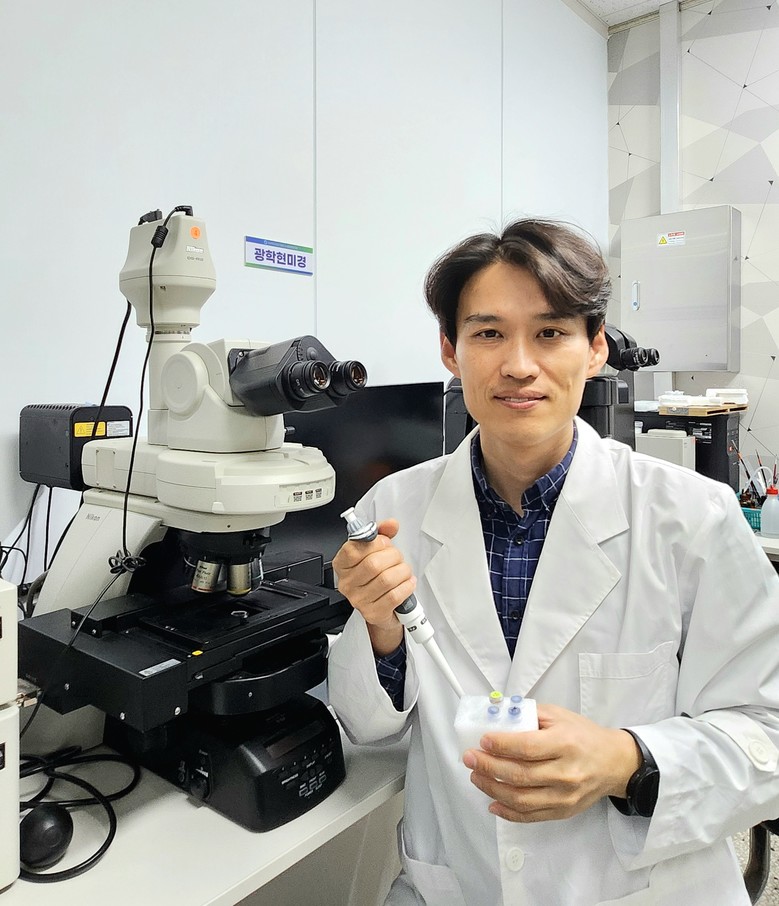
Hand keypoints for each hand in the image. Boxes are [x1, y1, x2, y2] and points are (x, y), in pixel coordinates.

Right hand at [332, 518, 415, 654]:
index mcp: (342, 564)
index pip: (354, 549)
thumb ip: (382, 534)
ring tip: (404, 571)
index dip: (375, 543)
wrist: (382, 608)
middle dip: (393, 556)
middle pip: (373, 564)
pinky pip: (394, 596)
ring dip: (402, 571)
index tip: (385, 543)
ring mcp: (358, 600)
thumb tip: (391, 524)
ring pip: (386, 579)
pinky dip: (406, 586)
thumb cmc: (376, 576)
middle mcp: (347, 583)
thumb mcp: (376, 551)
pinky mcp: (373, 613)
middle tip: (398, 558)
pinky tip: (407, 583)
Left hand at [462, 703, 640, 822]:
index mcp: (566, 744)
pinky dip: (508, 812)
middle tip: (469, 758)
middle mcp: (566, 773)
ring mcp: (565, 796)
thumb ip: (530, 715)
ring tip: (476, 777)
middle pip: (520, 775)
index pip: (528, 747)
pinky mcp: (563, 812)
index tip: (482, 740)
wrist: (614, 763)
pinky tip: (492, 802)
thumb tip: (497, 715)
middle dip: (488, 767)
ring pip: (521, 799)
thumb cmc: (584, 736)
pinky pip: (530, 816)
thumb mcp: (560, 715)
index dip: (501, 745)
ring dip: (492, 789)